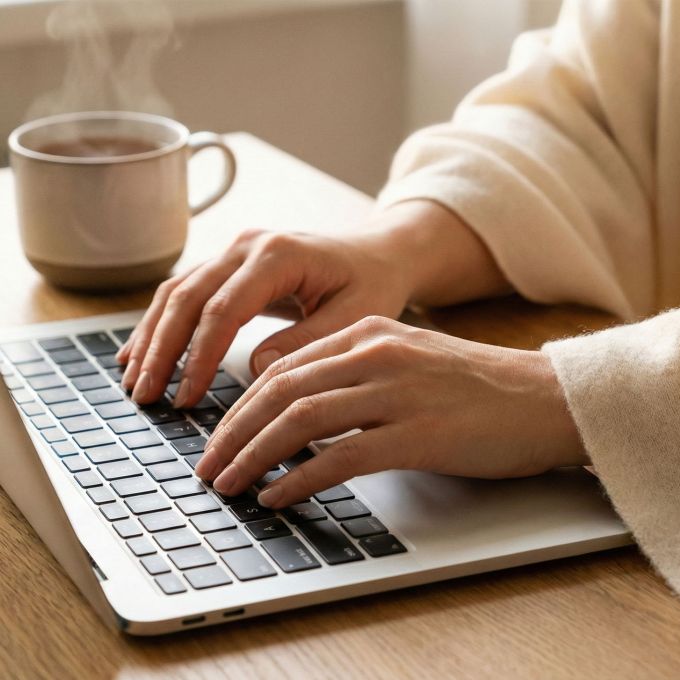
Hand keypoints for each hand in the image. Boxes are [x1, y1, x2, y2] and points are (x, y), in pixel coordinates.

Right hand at [117, 201, 509, 406]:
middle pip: (188, 297)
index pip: (223, 310)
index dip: (199, 357)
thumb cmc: (372, 285)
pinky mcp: (231, 265)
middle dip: (162, 350)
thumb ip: (308, 342)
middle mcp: (249, 245)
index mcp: (279, 255)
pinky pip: (186, 292)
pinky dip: (162, 323)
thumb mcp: (355, 317)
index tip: (187, 397)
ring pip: (178, 291)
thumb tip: (256, 369)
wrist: (379, 255)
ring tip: (135, 382)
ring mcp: (236, 251)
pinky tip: (142, 353)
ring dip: (153, 337)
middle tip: (145, 396)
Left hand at [195, 316, 586, 506]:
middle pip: (281, 390)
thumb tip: (302, 408)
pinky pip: (340, 456)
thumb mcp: (411, 361)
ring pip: (300, 420)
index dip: (242, 405)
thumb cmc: (480, 387)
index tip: (221, 436)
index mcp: (371, 334)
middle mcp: (378, 355)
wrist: (545, 399)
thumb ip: (358, 374)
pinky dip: (298, 478)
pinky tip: (278, 496)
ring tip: (229, 484)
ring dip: (254, 455)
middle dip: (233, 432)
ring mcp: (397, 393)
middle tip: (208, 465)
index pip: (286, 366)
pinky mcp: (418, 434)